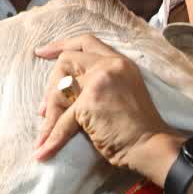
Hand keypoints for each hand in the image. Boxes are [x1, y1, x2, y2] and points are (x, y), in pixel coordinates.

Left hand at [33, 34, 181, 185]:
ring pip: (59, 90)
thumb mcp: (122, 92)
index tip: (42, 52)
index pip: (86, 42)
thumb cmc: (137, 127)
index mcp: (119, 62)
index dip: (61, 46)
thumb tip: (63, 89)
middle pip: (66, 61)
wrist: (150, 145)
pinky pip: (62, 120)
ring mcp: (100, 81)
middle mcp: (110, 65)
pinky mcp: (90, 102)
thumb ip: (98, 82)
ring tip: (45, 135)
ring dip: (50, 115)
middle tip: (44, 109)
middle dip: (51, 85)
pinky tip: (43, 151)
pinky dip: (51, 137)